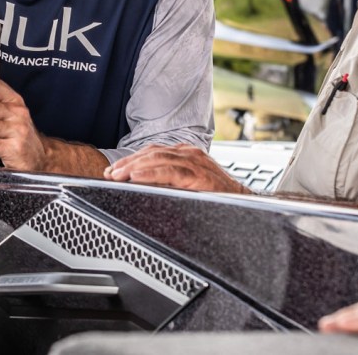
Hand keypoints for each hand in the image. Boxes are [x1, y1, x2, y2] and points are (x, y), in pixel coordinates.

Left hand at [104, 144, 248, 193]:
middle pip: (151, 153)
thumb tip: (142, 188)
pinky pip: (171, 172)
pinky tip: (138, 177)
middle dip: (127, 163)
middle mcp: (190, 154)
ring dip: (134, 167)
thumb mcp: (191, 185)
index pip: (153, 152)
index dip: (131, 160)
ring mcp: (196, 163)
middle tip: (109, 174)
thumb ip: (171, 182)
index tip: (113, 171)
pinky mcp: (200, 176)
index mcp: (187, 154)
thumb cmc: (219, 197)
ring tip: (117, 176)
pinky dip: (152, 173)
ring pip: (158, 159)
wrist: (249, 205)